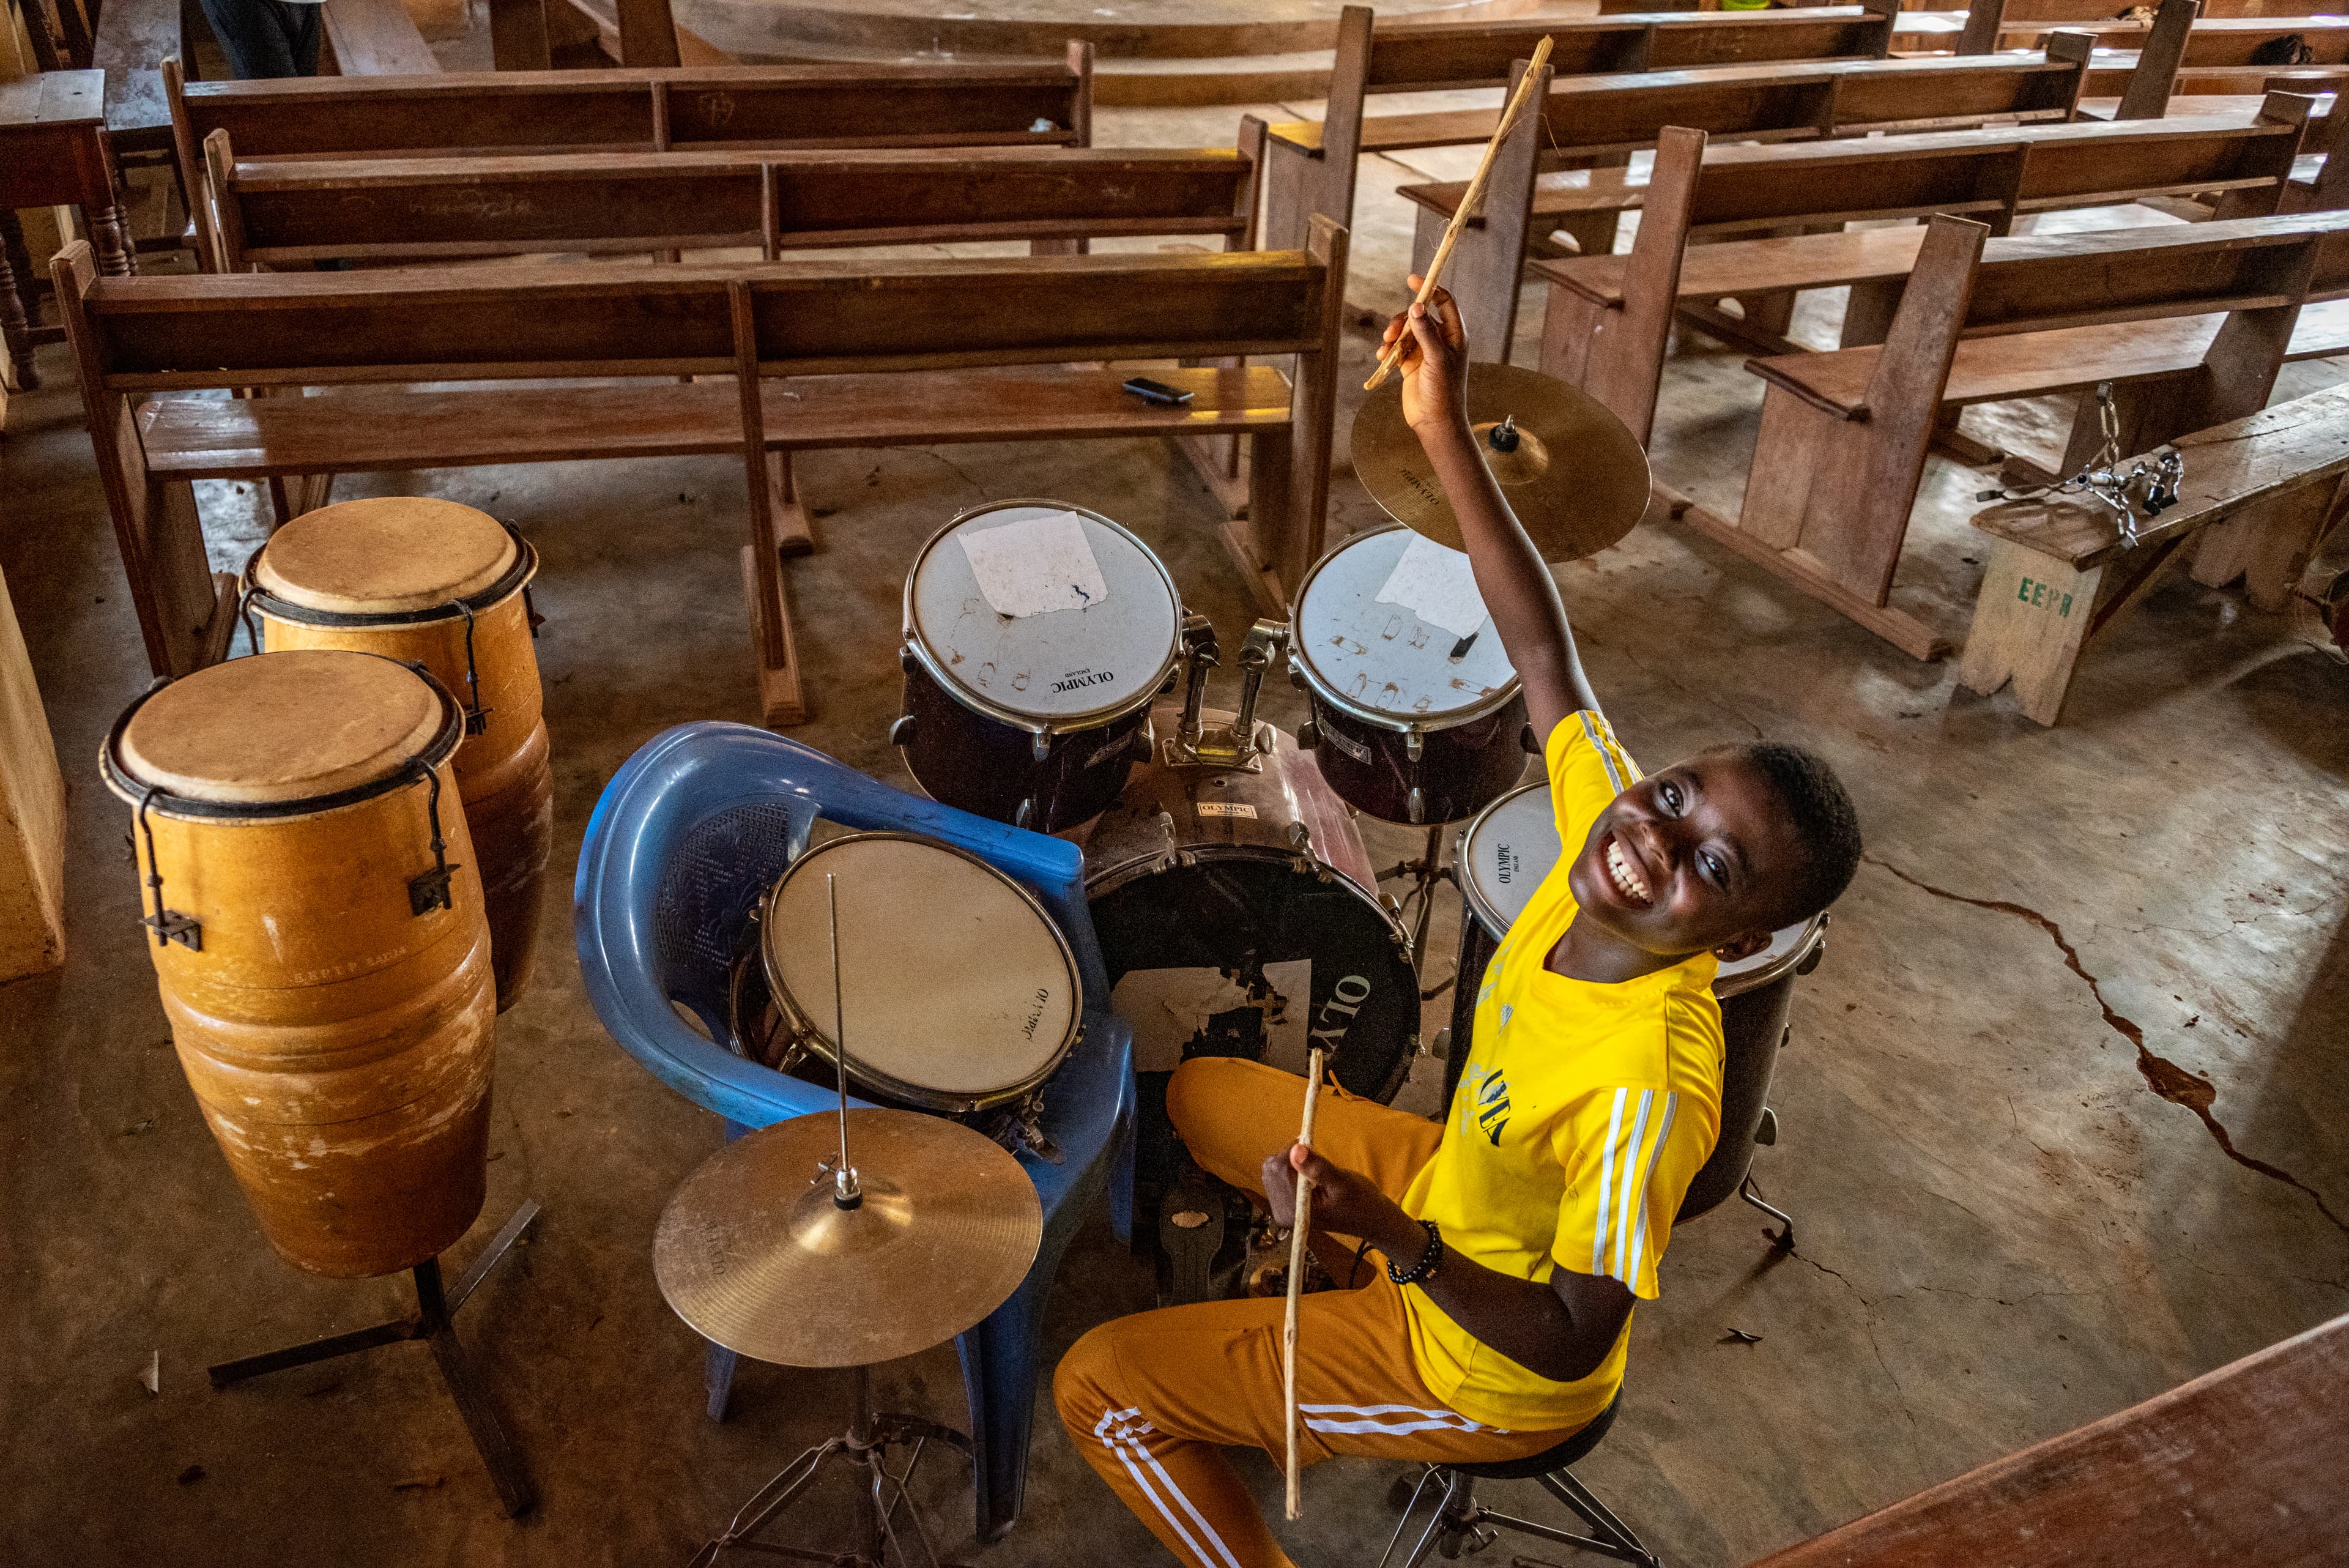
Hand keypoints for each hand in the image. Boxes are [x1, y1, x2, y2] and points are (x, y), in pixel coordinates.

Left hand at [1260, 1143, 1412, 1253]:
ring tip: (1314, 1170)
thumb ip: (1317, 1167)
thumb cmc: (1360, 1203)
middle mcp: (1284, 1213)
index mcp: (1295, 1211)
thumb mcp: (1342, 1182)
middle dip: (1290, 1156)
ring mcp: (1283, 1210)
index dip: (1292, 1151)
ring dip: (1290, 1162)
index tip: (1309, 1143)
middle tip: (1313, 1156)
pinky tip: (1308, 1176)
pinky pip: (1278, 1178)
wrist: (1369, 1219)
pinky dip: (1291, 1169)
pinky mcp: (1286, 1206)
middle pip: (1271, 1169)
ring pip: (1272, 1171)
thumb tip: (1295, 1150)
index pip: (1278, 1169)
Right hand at [1378, 278, 1469, 437]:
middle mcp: (1440, 339)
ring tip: (1385, 348)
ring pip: (1405, 331)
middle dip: (1402, 320)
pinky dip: (1387, 349)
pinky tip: (1382, 357)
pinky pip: (1396, 347)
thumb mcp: (1436, 358)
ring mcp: (1424, 351)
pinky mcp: (1410, 363)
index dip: (1429, 288)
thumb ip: (1425, 331)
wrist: (1435, 422)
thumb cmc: (1443, 391)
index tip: (1411, 279)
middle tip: (1391, 332)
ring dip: (1392, 335)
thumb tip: (1416, 305)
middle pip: (1418, 315)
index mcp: (1454, 334)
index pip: (1443, 302)